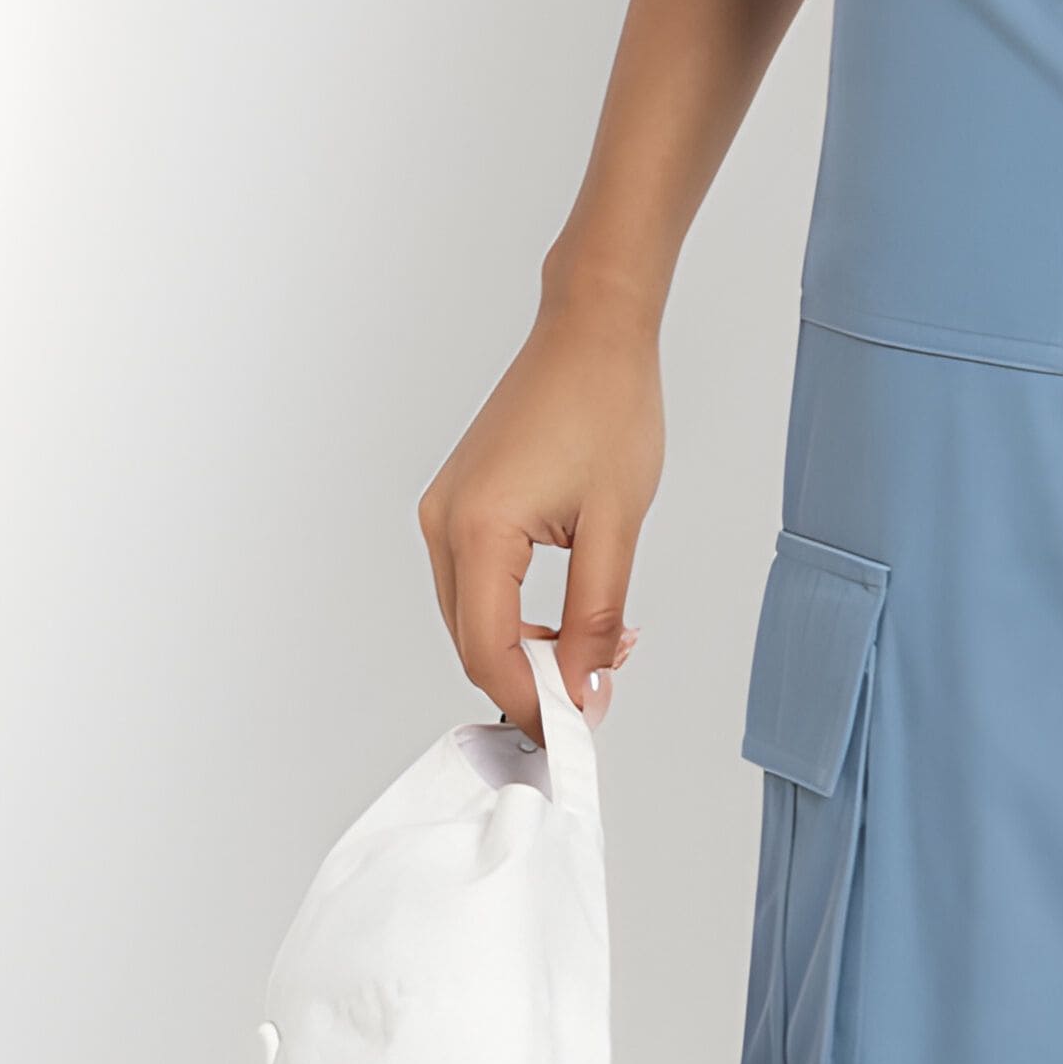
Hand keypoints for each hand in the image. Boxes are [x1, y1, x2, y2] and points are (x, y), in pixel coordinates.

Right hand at [418, 302, 662, 741]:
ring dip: (529, 648)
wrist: (591, 334)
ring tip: (602, 645)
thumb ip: (598, 616)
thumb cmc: (606, 405)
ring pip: (473, 618)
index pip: (487, 652)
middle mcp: (444, 523)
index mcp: (478, 529)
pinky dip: (518, 614)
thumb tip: (586, 687)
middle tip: (601, 691)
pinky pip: (477, 584)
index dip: (531, 703)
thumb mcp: (618, 525)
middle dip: (534, 680)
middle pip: (473, 642)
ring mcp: (446, 512)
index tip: (575, 730)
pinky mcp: (460, 504)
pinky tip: (573, 615)